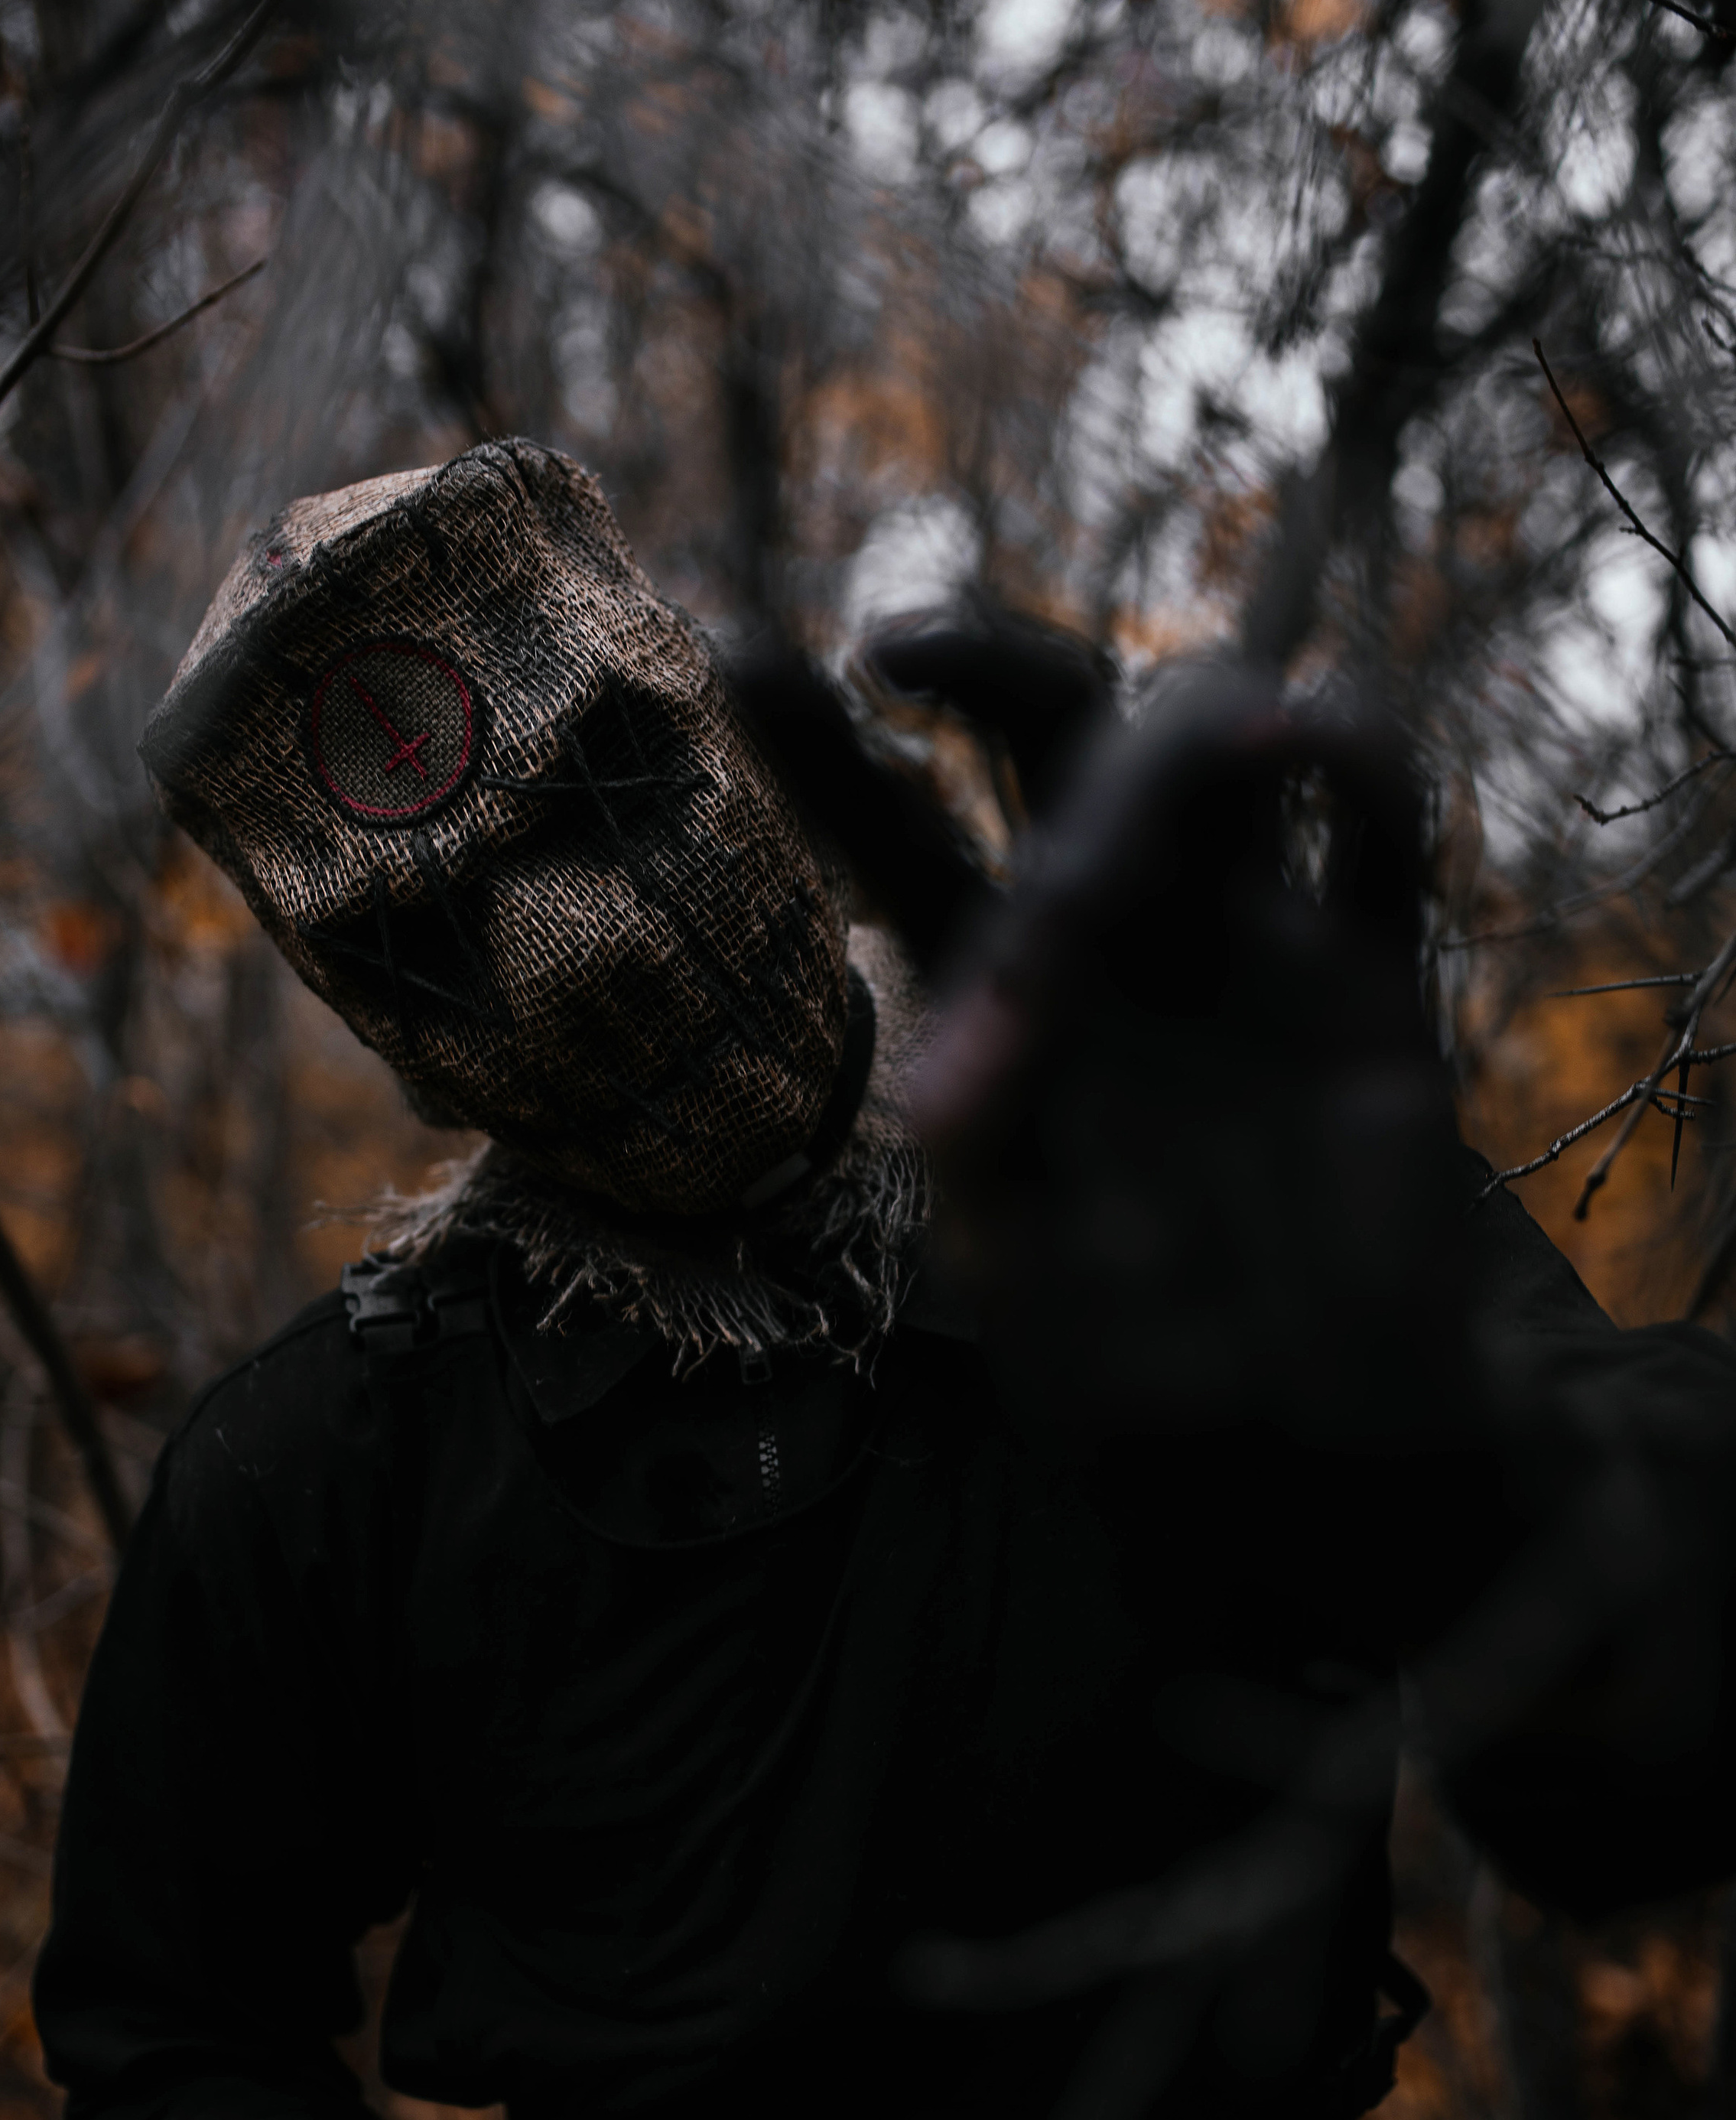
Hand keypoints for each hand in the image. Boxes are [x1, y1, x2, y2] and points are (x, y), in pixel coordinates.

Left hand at [735, 628, 1464, 1450]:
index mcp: (997, 997)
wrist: (1311, 1463)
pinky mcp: (1369, 976)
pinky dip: (1352, 748)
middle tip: (900, 657)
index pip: (900, 842)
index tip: (743, 656)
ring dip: (1159, 736)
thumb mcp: (1036, 1293)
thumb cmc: (1146, 1383)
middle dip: (986, 665)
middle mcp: (1114, 938)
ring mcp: (1242, 940)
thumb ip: (994, 1178)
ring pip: (1201, 739)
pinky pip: (1375, 820)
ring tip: (1131, 820)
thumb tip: (946, 1083)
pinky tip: (1303, 740)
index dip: (821, 754)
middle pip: (1053, 731)